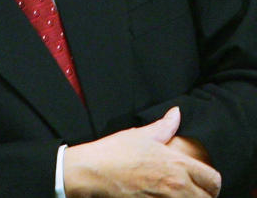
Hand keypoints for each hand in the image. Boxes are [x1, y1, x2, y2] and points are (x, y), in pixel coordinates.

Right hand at [63, 107, 220, 196]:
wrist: (91, 172)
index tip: (204, 183)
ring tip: (176, 196)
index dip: (210, 182)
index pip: (213, 179)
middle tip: (191, 192)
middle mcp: (176, 185)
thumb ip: (163, 126)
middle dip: (202, 195)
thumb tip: (176, 113)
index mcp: (176, 164)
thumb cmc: (112, 153)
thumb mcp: (139, 135)